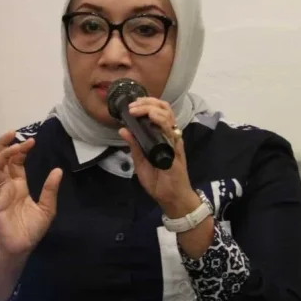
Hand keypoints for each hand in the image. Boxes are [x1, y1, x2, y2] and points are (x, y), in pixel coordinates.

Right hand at [0, 131, 62, 257]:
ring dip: (1, 153)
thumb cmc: (31, 230)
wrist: (21, 248)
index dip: (21, 150)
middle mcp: (7, 186)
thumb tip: (58, 170)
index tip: (32, 141)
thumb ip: (50, 189)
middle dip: (6, 145)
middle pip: (3, 160)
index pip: (16, 163)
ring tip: (10, 141)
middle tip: (14, 132)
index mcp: (19, 186)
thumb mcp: (47, 208)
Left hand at [118, 97, 199, 217]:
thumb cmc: (159, 181)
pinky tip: (152, 117)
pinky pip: (170, 131)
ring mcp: (174, 141)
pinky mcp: (177, 149)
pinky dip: (161, 121)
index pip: (158, 112)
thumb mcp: (140, 162)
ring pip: (168, 116)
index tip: (132, 105)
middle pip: (164, 109)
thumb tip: (122, 130)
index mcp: (161, 136)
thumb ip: (134, 146)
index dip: (146, 104)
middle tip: (133, 105)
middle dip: (148, 102)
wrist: (171, 198)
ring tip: (138, 109)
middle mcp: (169, 135)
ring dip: (152, 108)